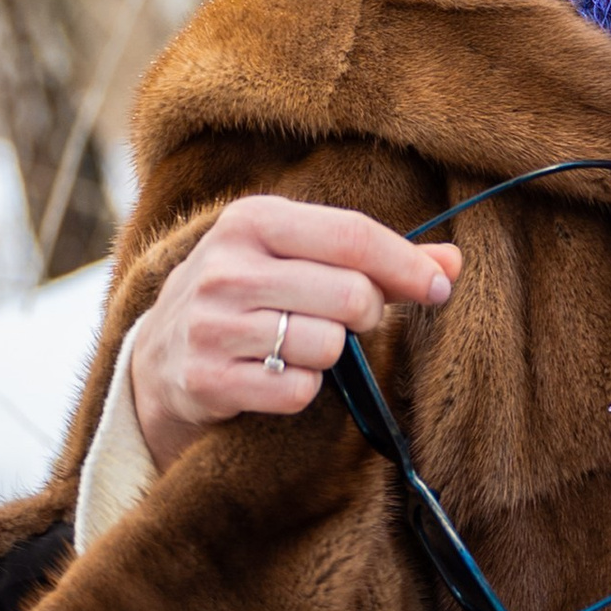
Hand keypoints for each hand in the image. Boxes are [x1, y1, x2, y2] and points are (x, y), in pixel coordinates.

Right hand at [127, 197, 462, 472]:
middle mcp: (226, 267)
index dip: (407, 265)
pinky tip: (276, 377)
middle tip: (345, 322)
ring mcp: (211, 324)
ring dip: (331, 356)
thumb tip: (453, 262)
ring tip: (300, 348)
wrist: (157, 360)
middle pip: (351, 295)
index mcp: (252, 219)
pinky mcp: (206, 379)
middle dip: (366, 316)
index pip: (353, 235)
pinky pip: (297, 390)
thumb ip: (374, 260)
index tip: (439, 288)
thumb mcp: (297, 259)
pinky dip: (302, 390)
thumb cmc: (247, 299)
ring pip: (328, 345)